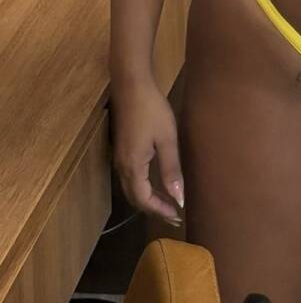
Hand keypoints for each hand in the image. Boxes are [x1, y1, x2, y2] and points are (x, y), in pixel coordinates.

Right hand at [110, 75, 185, 225]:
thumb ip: (171, 169)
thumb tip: (179, 198)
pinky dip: (143, 187)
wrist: (132, 86)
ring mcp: (119, 158)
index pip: (144, 200)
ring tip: (168, 202)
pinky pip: (131, 178)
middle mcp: (122, 167)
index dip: (160, 211)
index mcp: (133, 167)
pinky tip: (155, 183)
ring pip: (131, 189)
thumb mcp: (167, 139)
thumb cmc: (152, 111)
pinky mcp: (122, 150)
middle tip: (174, 214)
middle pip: (135, 198)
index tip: (177, 216)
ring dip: (148, 199)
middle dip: (154, 209)